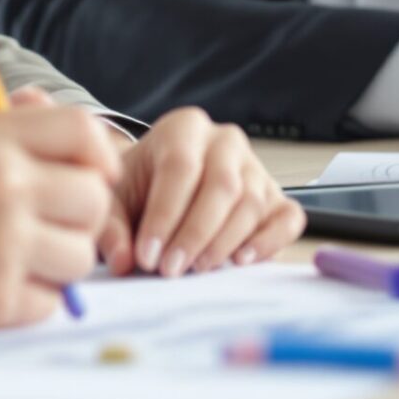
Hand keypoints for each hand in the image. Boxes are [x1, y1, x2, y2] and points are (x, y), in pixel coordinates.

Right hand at [0, 97, 117, 334]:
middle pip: (94, 199)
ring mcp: (1, 246)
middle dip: (78, 215)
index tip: (93, 175)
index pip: (82, 130)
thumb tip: (89, 132)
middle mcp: (3, 187)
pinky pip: (50, 301)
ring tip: (14, 257)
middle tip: (46, 224)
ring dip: (57, 261)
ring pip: (81, 256)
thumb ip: (12, 125)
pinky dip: (28, 299)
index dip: (98, 154)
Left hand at [96, 107, 304, 277]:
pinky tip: (241, 261)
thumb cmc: (139, 190)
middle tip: (171, 270)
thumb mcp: (114, 200)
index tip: (147, 256)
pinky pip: (287, 219)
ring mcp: (256, 168)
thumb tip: (124, 260)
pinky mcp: (277, 198)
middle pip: (221, 186)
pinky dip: (269, 241)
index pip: (180, 167)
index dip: (164, 215)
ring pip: (251, 204)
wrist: (160, 189)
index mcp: (184, 128)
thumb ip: (111, 228)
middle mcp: (225, 141)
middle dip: (194, 233)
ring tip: (197, 269)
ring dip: (224, 242)